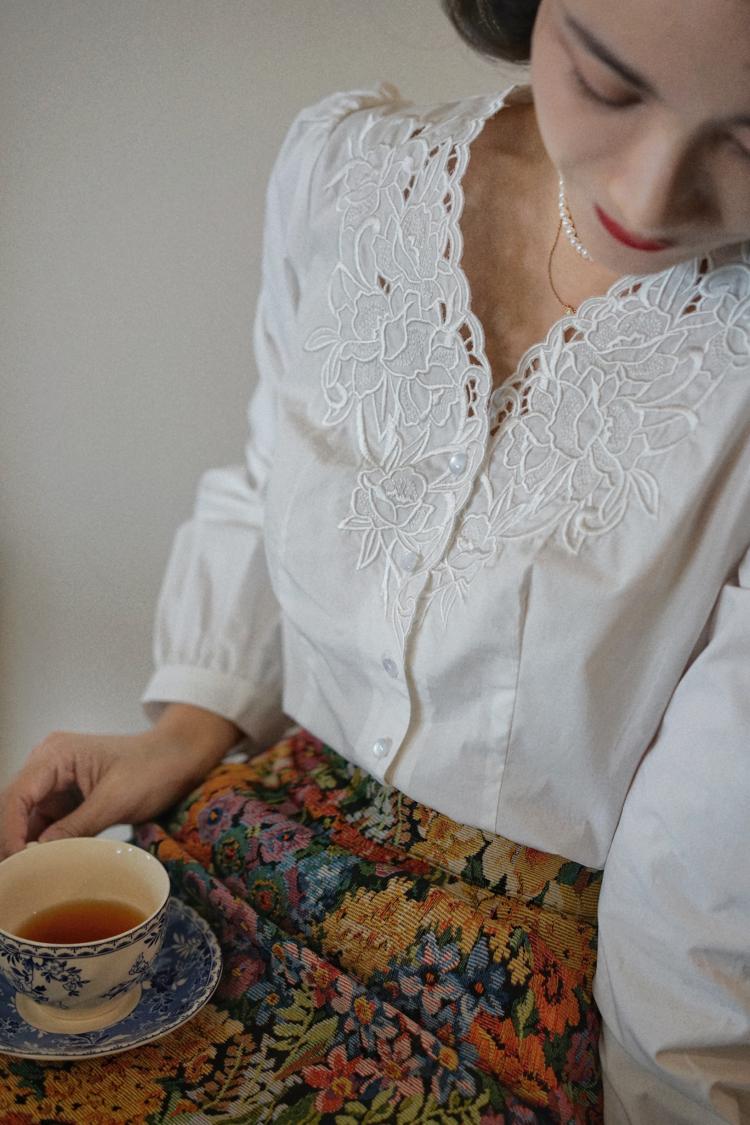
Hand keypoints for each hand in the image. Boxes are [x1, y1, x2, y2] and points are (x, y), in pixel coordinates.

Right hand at [0, 706, 240, 857]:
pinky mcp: (67, 798)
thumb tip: (38, 856)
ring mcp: (56, 781)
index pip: (17, 796)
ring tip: (30, 876)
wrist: (179, 759)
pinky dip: (45, 843)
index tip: (16, 863)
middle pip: (15, 808)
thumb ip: (74, 828)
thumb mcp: (115, 801)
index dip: (10, 831)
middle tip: (19, 877)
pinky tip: (46, 865)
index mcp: (55, 755)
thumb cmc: (153, 769)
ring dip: (28, 845)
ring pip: (27, 819)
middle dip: (14, 841)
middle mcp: (47, 764)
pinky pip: (46, 824)